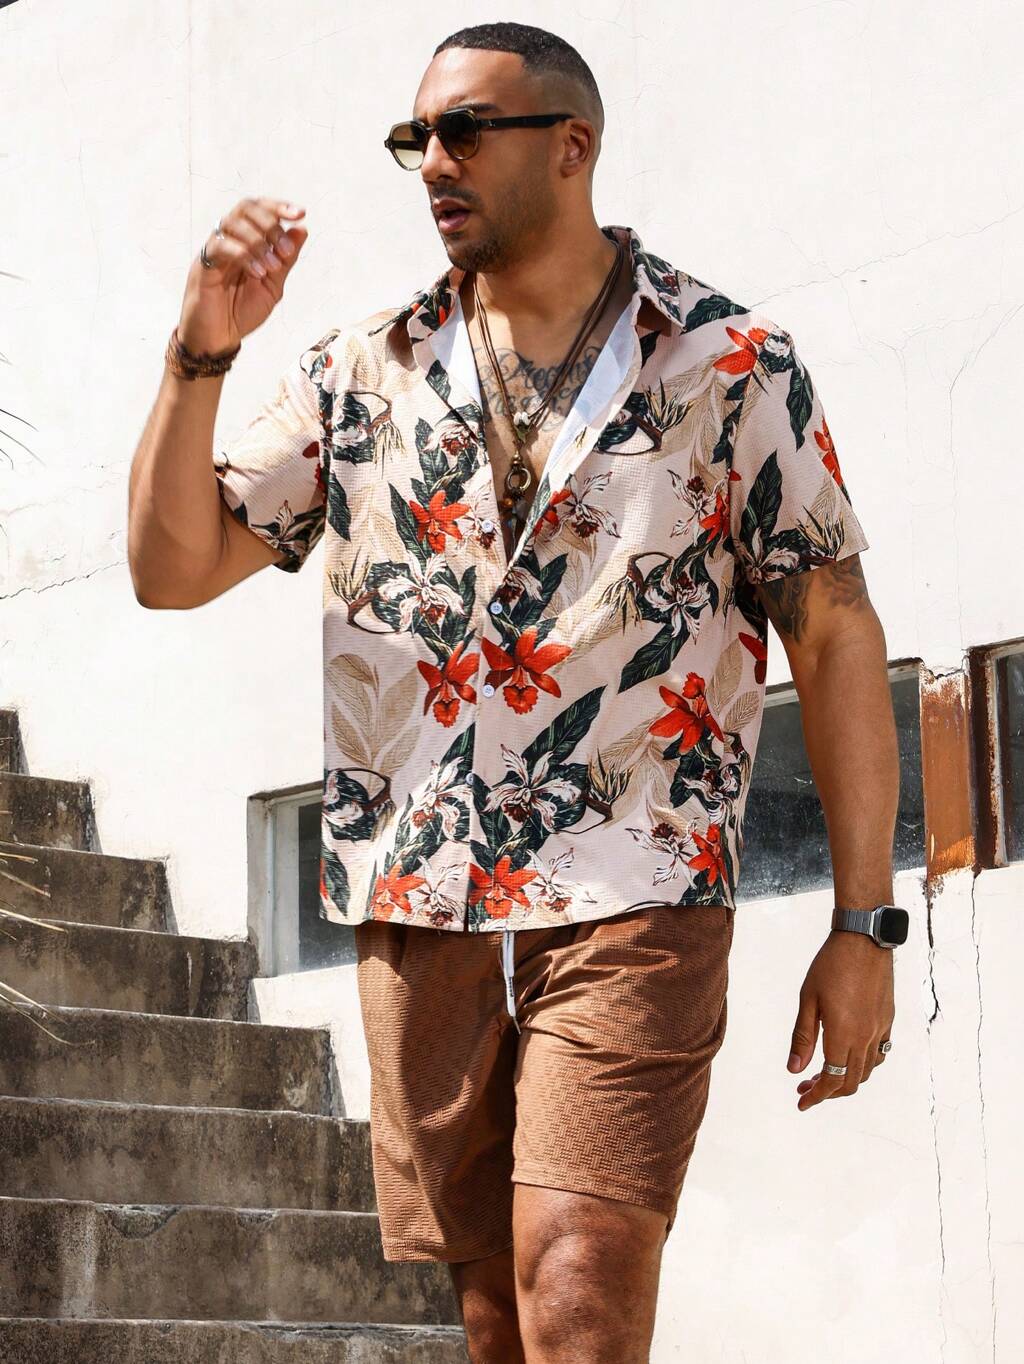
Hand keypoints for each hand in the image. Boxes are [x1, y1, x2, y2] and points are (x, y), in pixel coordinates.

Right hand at [177, 196, 308, 355]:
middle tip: (285, 249)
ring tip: (272, 267)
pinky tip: (257, 273)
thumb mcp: (273, 286)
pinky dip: (244, 255)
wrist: (219, 338)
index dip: (280, 207)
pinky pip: (222, 245)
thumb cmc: (241, 313)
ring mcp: (215, 249)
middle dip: (271, 224)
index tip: (301, 214)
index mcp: (247, 241)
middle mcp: (229, 239)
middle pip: (246, 207)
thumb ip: (286, 259)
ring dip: (259, 242)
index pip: (260, 210)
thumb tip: (302, 229)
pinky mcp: (203, 264)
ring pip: (234, 223)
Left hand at [787, 929, 894, 1111]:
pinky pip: (879, 1054)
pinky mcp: (888, 1020)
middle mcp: (866, 1038)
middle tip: (805, 1089)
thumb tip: (794, 1070)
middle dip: (827, 1092)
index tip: (801, 1103)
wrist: (864, 940)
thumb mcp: (808, 1000)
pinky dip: (864, 1065)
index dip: (816, 1096)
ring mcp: (880, 1030)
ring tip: (823, 1074)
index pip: (831, 1080)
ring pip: (866, 1071)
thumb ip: (802, 1037)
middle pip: (850, 1081)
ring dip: (845, 1080)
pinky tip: (848, 1057)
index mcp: (843, 1035)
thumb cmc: (830, 966)